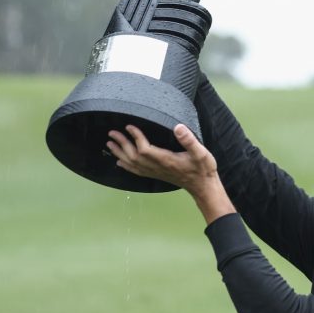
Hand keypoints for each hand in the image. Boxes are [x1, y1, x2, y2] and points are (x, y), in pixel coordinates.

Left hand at [106, 124, 235, 223]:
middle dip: (122, 144)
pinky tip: (120, 162)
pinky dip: (126, 165)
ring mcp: (155, 172)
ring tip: (110, 144)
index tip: (129, 126)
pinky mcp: (156, 174)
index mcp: (166, 160)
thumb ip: (189, 140)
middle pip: (133, 156)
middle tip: (112, 133)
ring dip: (120, 153)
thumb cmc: (203, 169)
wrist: (202, 186)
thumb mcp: (201, 153)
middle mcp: (157, 167)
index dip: (135, 137)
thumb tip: (178, 127)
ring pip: (132, 164)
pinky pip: (137, 171)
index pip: (144, 149)